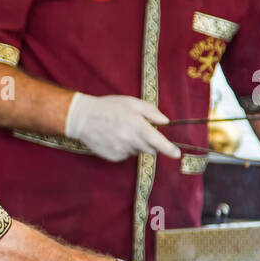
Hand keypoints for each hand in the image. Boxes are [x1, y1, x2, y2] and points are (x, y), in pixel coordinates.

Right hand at [64, 93, 181, 162]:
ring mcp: (121, 150)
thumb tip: (164, 122)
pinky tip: (114, 138)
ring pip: (137, 152)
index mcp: (138, 126)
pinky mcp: (113, 157)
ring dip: (135, 144)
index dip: (169, 149)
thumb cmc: (108, 107)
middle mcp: (131, 141)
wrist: (82, 118)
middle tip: (137, 130)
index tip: (177, 154)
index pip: (159, 142)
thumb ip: (150, 112)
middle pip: (150, 149)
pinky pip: (125, 155)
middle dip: (149, 142)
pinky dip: (124, 148)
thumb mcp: (131, 103)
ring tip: (121, 131)